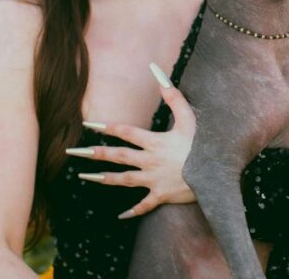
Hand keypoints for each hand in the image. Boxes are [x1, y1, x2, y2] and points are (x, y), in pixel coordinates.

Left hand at [67, 62, 196, 218]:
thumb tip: (157, 73)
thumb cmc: (203, 143)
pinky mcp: (161, 195)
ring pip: (124, 180)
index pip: (124, 132)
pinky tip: (121, 216)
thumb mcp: (189, 117)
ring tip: (85, 177)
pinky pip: (144, 205)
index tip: (87, 124)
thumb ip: (173, 96)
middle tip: (73, 152)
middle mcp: (149, 161)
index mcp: (154, 142)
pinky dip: (133, 211)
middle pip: (118, 156)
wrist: (214, 174)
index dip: (105, 127)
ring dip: (104, 178)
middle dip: (95, 153)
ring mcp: (154, 180)